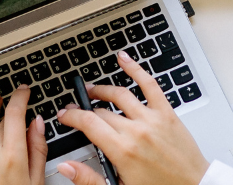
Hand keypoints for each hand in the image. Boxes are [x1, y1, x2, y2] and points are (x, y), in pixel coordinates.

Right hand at [55, 51, 208, 184]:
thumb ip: (89, 178)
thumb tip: (66, 167)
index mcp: (122, 150)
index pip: (88, 123)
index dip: (71, 117)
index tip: (64, 115)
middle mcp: (136, 131)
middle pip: (102, 111)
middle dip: (84, 109)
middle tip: (76, 109)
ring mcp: (152, 119)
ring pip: (120, 95)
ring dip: (102, 90)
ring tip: (92, 90)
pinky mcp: (167, 113)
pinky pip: (150, 85)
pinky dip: (136, 69)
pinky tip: (124, 59)